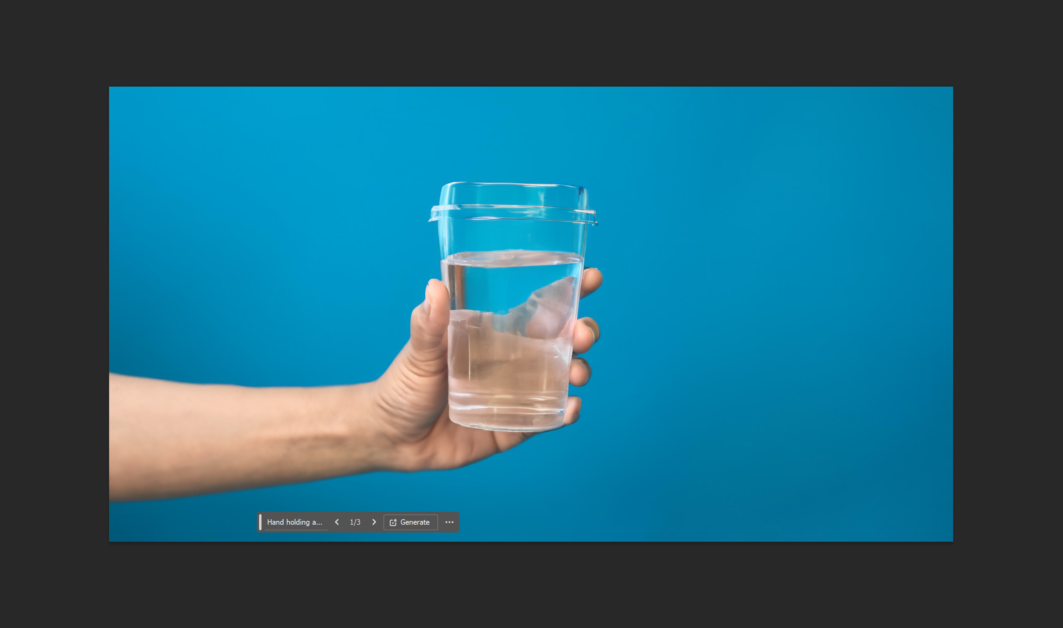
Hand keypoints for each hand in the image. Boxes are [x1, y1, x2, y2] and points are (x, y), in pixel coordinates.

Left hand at [370, 268, 602, 470]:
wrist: (390, 438)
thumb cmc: (403, 387)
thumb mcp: (417, 352)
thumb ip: (429, 324)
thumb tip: (434, 286)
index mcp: (495, 335)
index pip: (539, 309)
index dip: (570, 293)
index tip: (592, 278)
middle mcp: (512, 362)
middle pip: (561, 342)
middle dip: (582, 333)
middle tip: (583, 334)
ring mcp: (517, 395)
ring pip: (562, 378)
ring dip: (579, 371)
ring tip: (578, 373)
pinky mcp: (514, 428)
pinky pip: (546, 419)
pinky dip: (565, 413)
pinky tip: (571, 407)